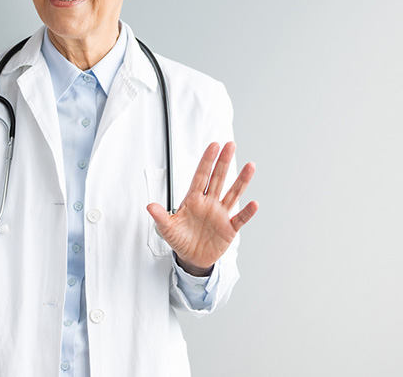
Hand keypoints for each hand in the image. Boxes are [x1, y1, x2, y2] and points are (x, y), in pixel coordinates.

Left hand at [147, 142, 257, 275]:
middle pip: (218, 179)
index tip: (213, 145)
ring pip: (233, 194)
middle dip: (223, 162)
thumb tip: (149, 206)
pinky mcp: (229, 228)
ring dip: (241, 181)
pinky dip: (247, 212)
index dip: (207, 161)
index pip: (201, 176)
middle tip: (230, 145)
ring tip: (250, 166)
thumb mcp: (167, 228)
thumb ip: (160, 217)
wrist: (192, 257)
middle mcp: (209, 203)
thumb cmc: (180, 238)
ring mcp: (220, 214)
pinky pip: (240, 218)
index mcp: (193, 200)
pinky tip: (254, 203)